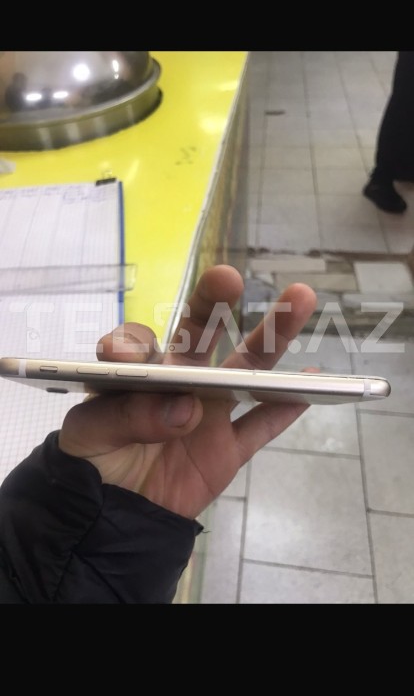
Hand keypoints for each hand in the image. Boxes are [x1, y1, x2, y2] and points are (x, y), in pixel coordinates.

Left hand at [59, 265, 316, 518]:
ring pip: (245, 370)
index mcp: (136, 374)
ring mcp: (207, 413)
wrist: (118, 521)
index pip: (136, 344)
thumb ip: (128, 417)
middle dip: (214, 304)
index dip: (132, 344)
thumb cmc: (96, 467)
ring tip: (300, 300)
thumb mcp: (90, 439)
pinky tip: (313, 385)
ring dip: (272, 338)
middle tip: (227, 278)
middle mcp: (177, 382)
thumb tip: (185, 408)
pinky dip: (287, 409)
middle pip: (199, 336)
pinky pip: (262, 427)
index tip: (127, 355)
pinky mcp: (228, 449)